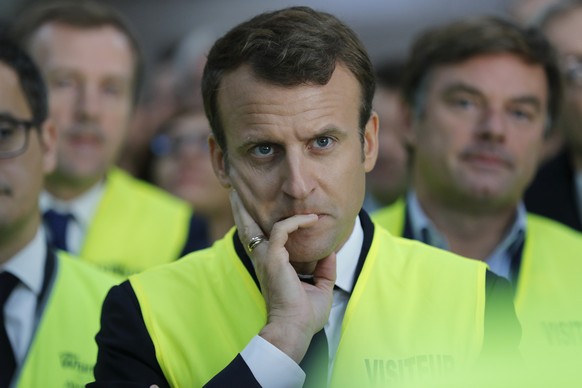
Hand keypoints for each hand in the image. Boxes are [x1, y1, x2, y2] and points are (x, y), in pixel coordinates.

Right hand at [230, 190, 335, 362]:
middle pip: (246, 229)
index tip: (259, 210)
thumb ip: (324, 269)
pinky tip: (310, 219)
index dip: (256, 223)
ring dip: (253, 207)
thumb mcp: (320, 288)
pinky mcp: (273, 258)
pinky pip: (282, 229)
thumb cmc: (304, 315)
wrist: (294, 329)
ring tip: (250, 191)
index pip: (259, 239)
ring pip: (255, 223)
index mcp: (270, 266)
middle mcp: (263, 260)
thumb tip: (331, 252)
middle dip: (240, 210)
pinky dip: (296, 221)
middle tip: (236, 192)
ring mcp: (266, 258)